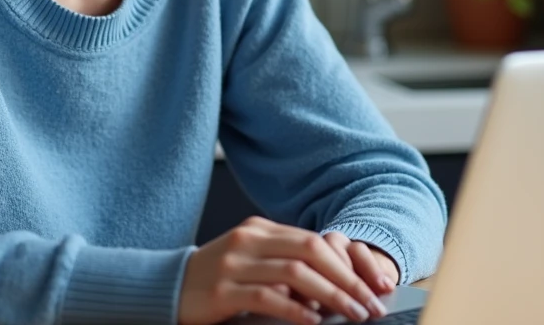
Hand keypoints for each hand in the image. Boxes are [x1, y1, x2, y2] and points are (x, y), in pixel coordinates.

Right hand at [178, 216, 389, 324]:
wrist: (169, 287)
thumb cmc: (218, 278)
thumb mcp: (252, 260)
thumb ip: (286, 262)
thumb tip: (337, 283)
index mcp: (260, 229)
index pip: (315, 241)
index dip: (349, 265)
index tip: (374, 287)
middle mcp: (249, 240)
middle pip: (311, 251)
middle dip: (347, 279)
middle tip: (371, 305)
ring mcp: (234, 264)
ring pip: (295, 273)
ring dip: (331, 296)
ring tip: (352, 315)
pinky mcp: (223, 290)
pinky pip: (267, 296)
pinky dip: (295, 309)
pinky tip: (313, 321)